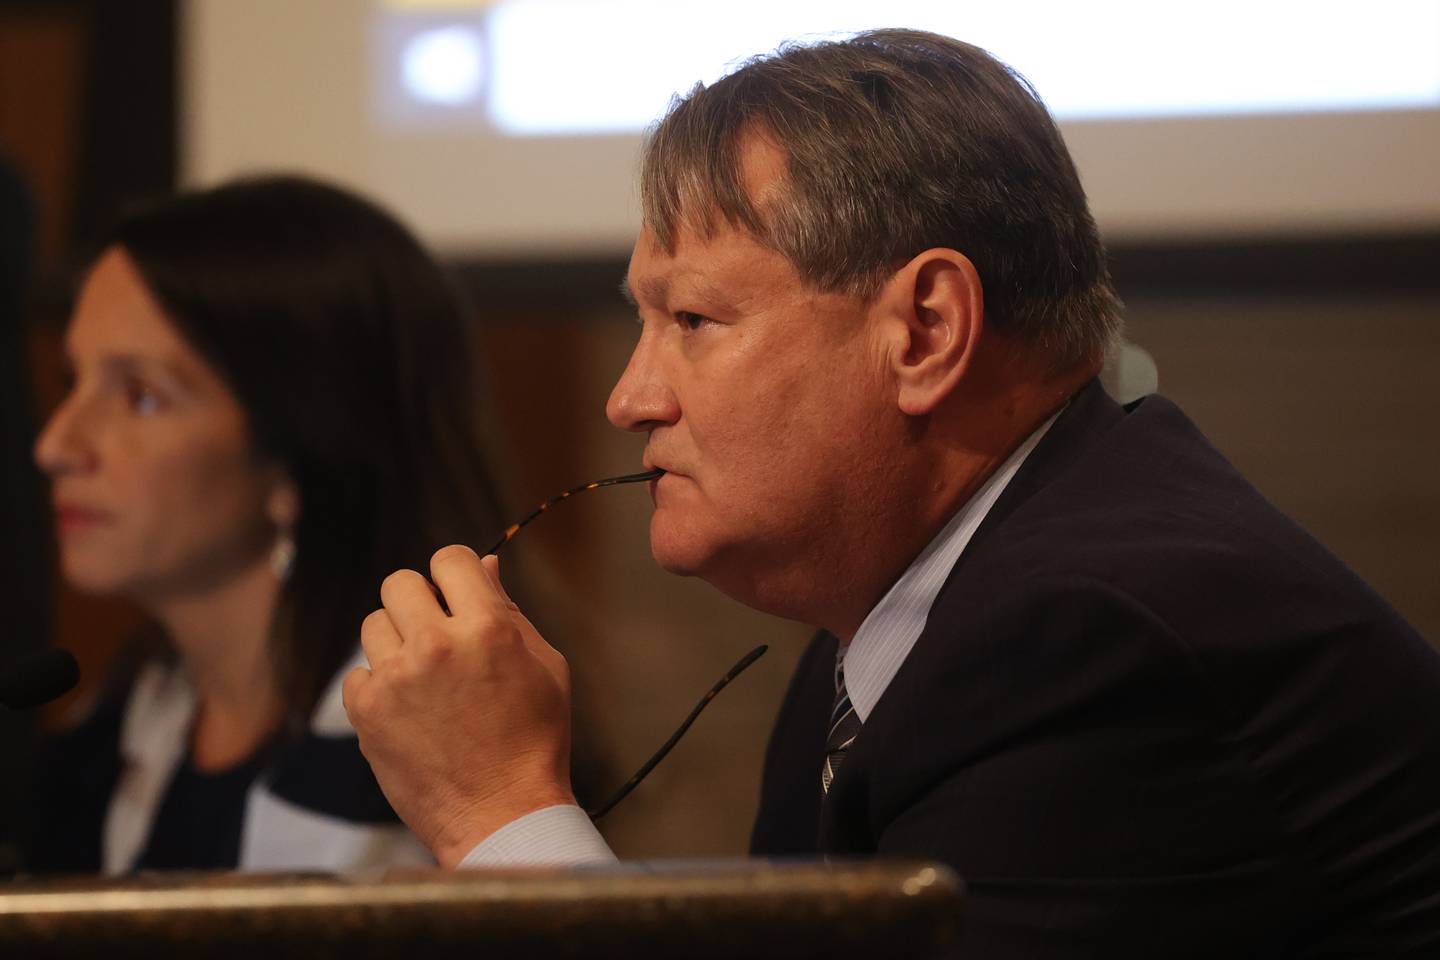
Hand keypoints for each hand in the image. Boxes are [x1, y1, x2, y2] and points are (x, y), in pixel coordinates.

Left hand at [343, 545, 574, 868]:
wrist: (502, 814)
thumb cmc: (533, 740)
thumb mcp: (544, 667)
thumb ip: (510, 611)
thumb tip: (483, 564)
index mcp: (487, 628)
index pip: (449, 559)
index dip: (453, 573)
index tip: (455, 594)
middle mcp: (437, 644)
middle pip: (400, 583)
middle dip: (418, 601)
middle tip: (435, 634)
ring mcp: (397, 678)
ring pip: (373, 624)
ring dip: (396, 643)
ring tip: (422, 678)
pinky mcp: (367, 712)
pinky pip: (358, 674)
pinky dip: (379, 688)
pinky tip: (408, 711)